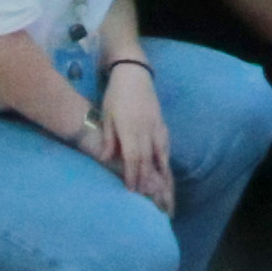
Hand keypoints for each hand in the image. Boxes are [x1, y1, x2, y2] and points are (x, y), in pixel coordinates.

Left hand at [95, 61, 175, 210]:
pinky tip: (165, 165)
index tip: (132, 191)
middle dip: (146, 178)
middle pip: (148, 159)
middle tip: (146, 196)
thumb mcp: (107, 116)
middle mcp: (146, 129)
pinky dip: (165, 157)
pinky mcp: (161, 121)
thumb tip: (106, 159)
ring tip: (162, 186)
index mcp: (130, 129)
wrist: (133, 74)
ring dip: (160, 171)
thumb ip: (108, 138)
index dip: (133, 175)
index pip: (133, 158)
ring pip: (161, 152)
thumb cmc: (115, 96)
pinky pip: (165, 143)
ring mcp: (156, 125)